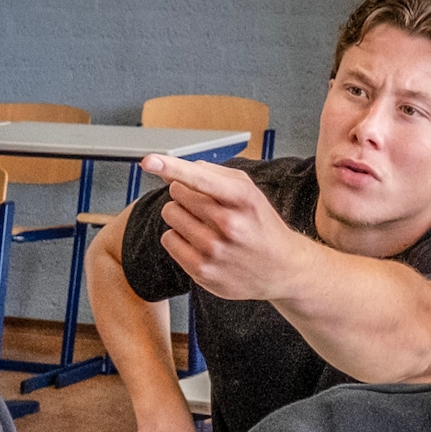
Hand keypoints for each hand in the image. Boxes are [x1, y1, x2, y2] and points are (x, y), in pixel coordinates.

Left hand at [148, 153, 311, 303]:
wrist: (282, 269)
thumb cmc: (260, 225)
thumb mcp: (247, 192)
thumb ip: (211, 175)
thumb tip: (172, 171)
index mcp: (242, 199)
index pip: (199, 178)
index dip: (170, 166)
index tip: (148, 160)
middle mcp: (229, 225)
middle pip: (177, 194)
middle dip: (184, 194)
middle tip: (204, 206)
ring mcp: (214, 250)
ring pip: (170, 216)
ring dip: (180, 216)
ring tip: (203, 225)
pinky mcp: (202, 271)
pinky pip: (168, 240)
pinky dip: (178, 237)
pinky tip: (198, 242)